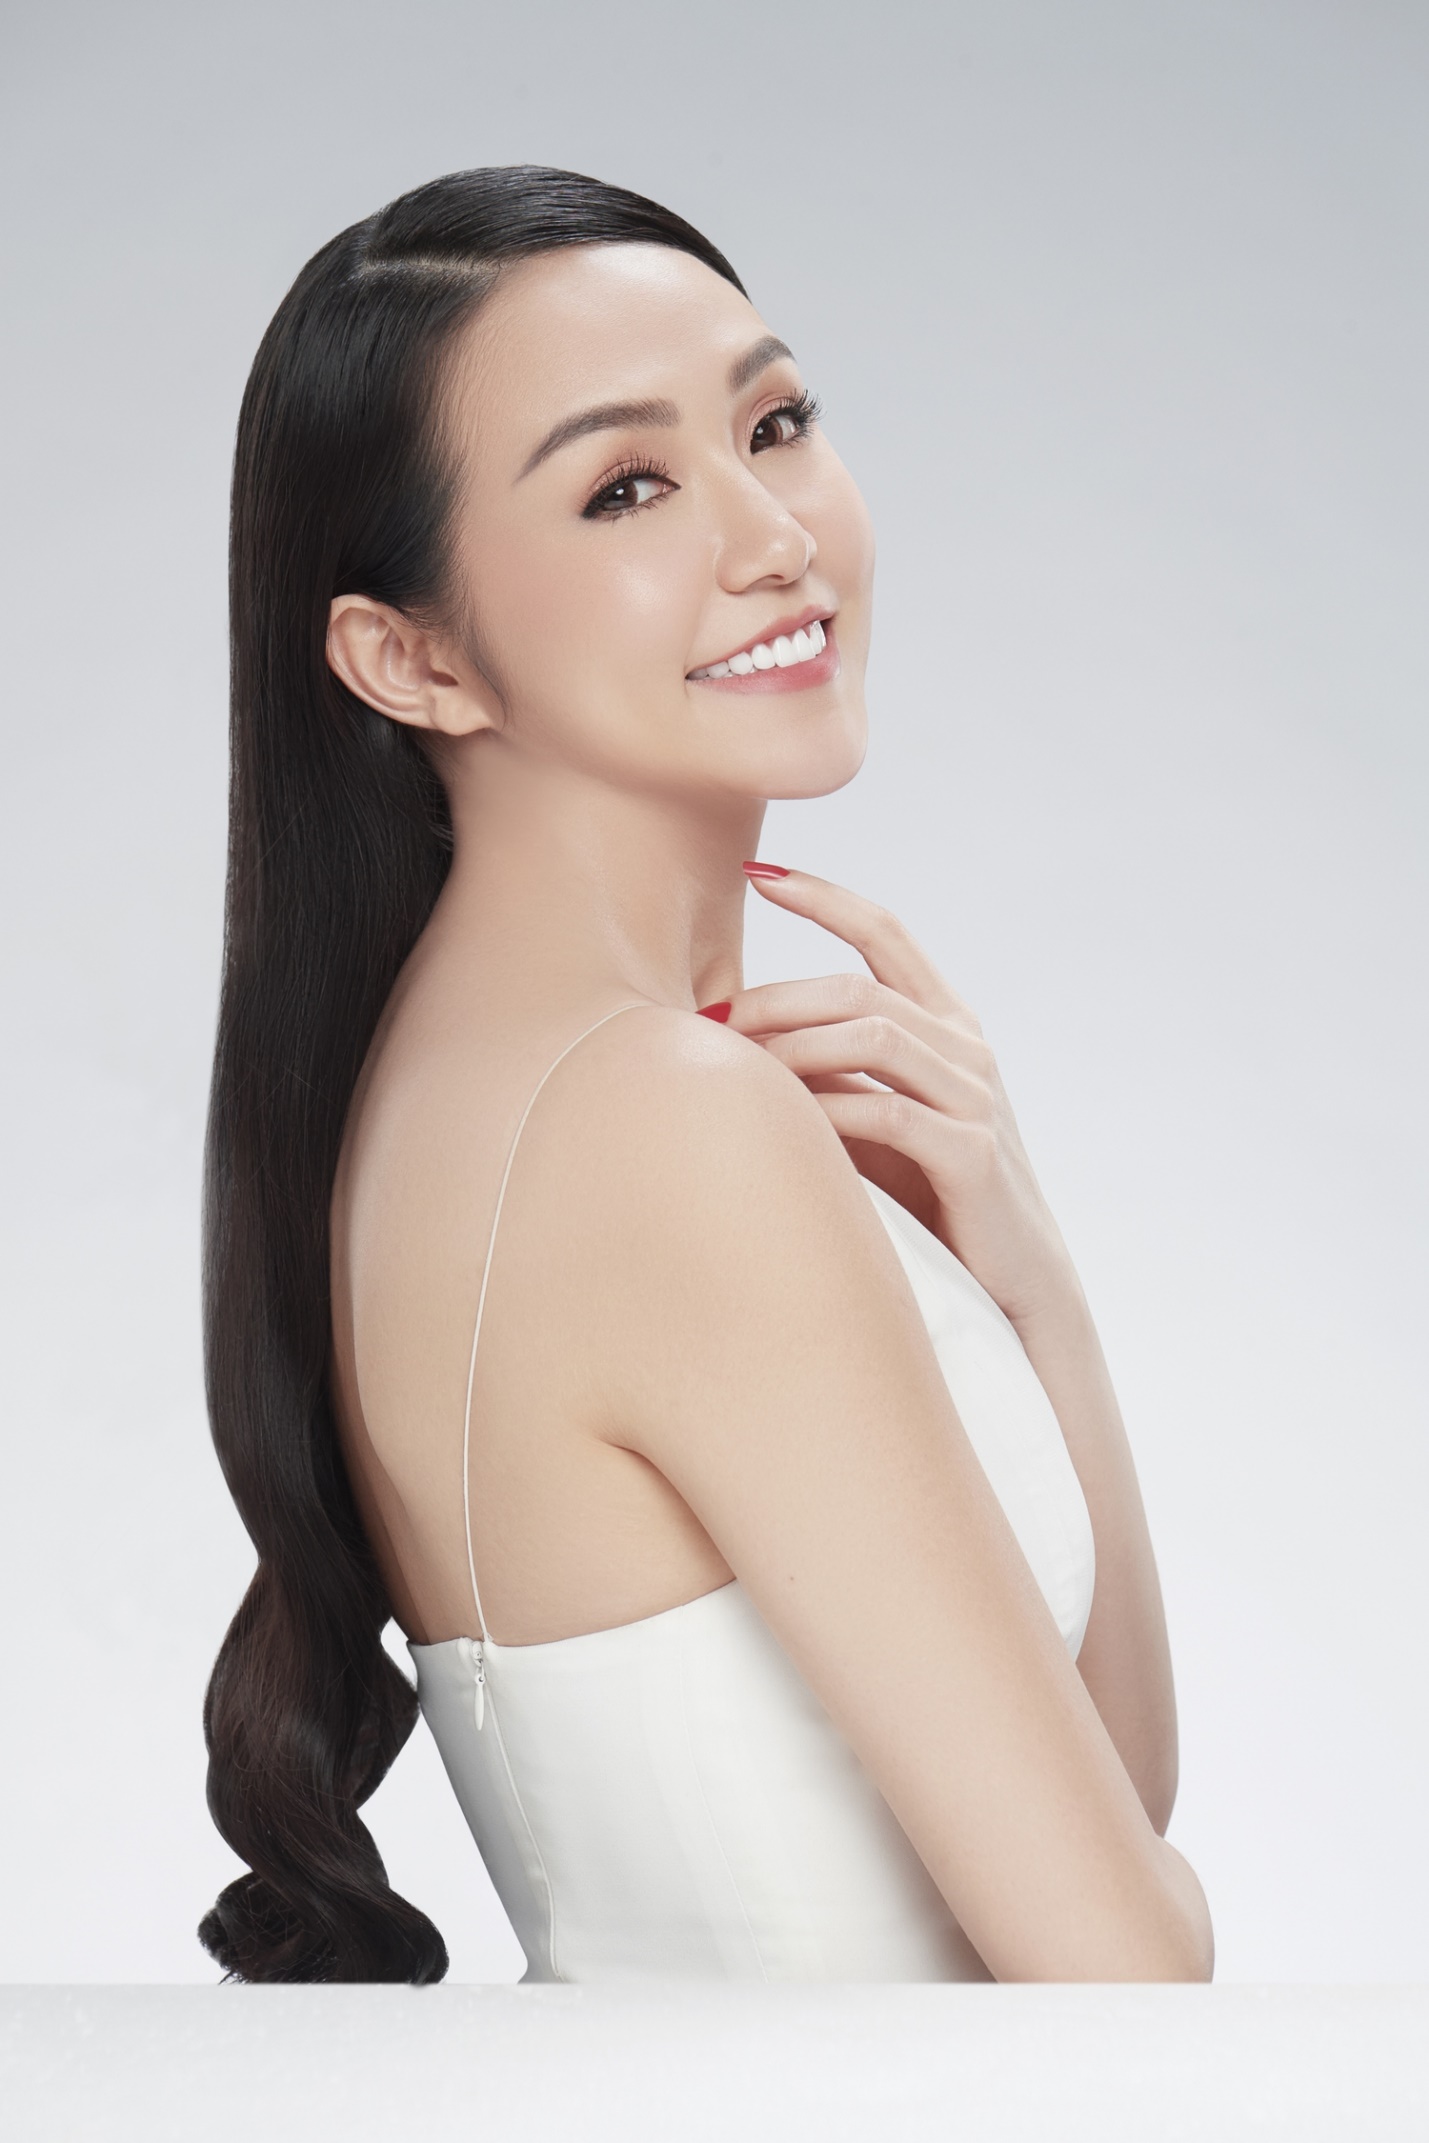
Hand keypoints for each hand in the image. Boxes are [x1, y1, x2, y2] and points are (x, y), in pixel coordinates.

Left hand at [723, 864, 1079, 1332]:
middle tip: (713, 1022)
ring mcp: (975, 1097)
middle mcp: (966, 1048)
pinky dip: (828, 1110)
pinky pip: (887, 1111)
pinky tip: (788, 1125)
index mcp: (947, 1024)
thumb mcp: (875, 1118)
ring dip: (793, 1047)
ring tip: (739, 1070)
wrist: (1013, 1284)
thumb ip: (829, 1071)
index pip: (886, 932)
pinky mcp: (972, 1153)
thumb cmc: (930, 1198)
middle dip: (777, 997)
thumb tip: (727, 1037)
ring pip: (872, 1035)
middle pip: (859, 988)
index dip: (823, 895)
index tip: (758, 870)